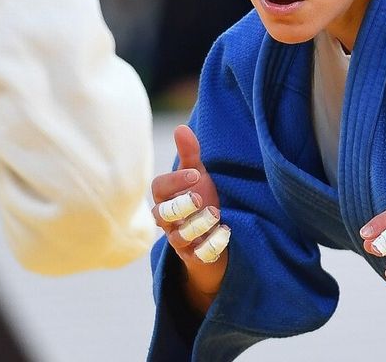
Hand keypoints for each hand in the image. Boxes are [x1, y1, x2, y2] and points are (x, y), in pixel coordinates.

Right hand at [151, 125, 229, 312]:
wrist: (215, 236)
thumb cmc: (202, 201)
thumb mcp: (198, 176)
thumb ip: (189, 154)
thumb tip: (180, 127)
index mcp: (167, 198)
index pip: (159, 188)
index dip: (174, 181)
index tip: (196, 175)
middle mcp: (169, 221)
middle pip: (161, 215)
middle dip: (181, 207)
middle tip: (201, 198)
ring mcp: (181, 241)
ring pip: (178, 237)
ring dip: (198, 226)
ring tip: (217, 215)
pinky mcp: (195, 258)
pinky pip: (199, 256)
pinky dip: (212, 246)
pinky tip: (226, 233)